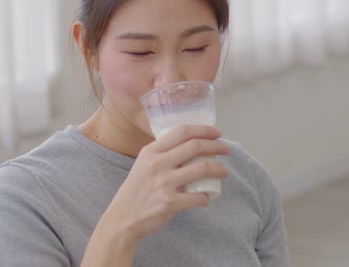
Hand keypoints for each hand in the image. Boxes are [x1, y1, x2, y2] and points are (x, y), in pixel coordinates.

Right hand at [103, 125, 229, 240]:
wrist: (122, 218)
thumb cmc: (136, 190)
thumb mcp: (143, 164)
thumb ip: (163, 154)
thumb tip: (191, 146)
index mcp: (151, 151)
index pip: (182, 132)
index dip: (203, 130)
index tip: (216, 133)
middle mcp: (157, 164)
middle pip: (195, 146)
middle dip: (216, 146)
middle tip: (225, 149)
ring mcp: (164, 183)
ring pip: (202, 169)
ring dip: (219, 169)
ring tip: (224, 171)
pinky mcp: (170, 203)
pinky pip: (198, 197)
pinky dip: (207, 197)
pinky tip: (207, 197)